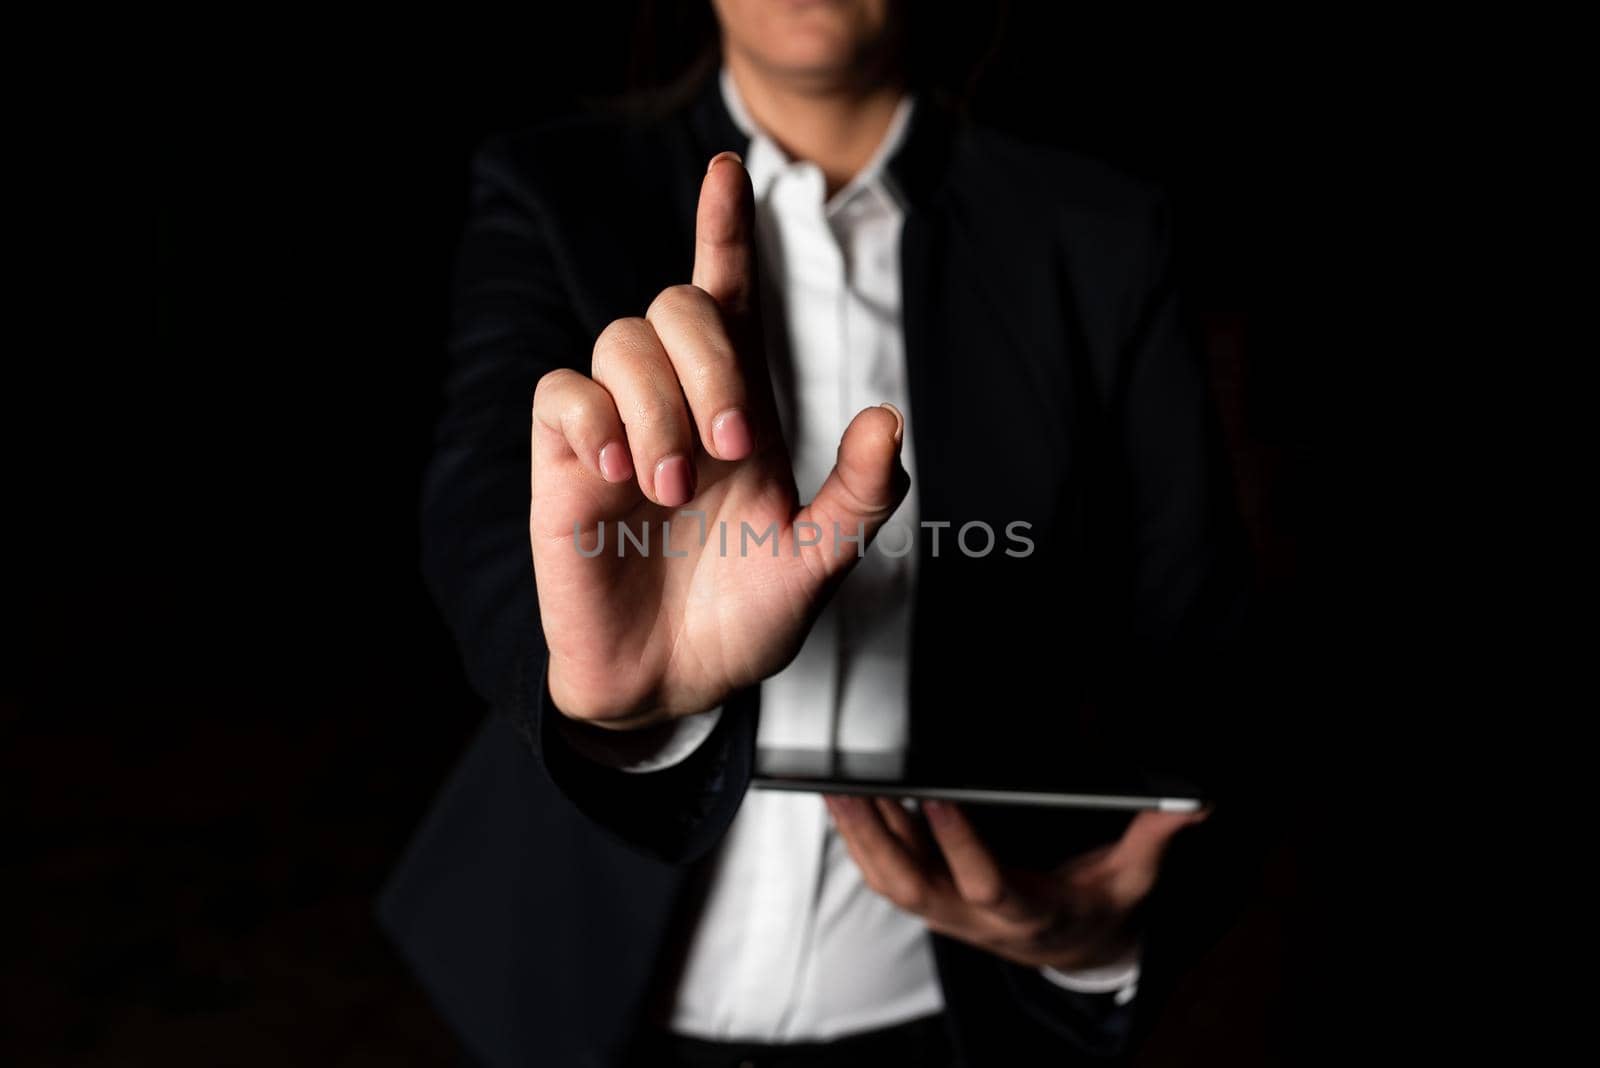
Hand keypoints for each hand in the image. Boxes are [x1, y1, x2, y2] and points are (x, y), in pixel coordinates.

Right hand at [530, 152, 909, 727]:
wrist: (674, 685)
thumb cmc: (745, 616)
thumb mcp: (817, 562)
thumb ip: (859, 495)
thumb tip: (889, 418)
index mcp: (741, 408)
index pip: (730, 296)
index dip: (726, 230)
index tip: (731, 168)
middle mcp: (677, 402)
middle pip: (678, 304)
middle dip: (711, 363)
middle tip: (729, 451)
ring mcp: (616, 427)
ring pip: (619, 339)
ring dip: (657, 405)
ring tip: (669, 487)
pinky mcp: (565, 462)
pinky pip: (561, 392)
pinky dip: (592, 417)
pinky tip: (617, 472)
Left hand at [825, 795, 1206, 971]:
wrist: (1073, 946)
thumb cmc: (1100, 906)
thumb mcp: (1133, 878)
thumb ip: (1155, 839)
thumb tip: (1196, 803)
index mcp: (1028, 913)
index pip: (986, 882)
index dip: (958, 843)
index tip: (937, 794)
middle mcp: (977, 921)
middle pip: (913, 886)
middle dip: (880, 837)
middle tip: (856, 785)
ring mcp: (946, 915)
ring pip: (888, 881)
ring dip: (859, 836)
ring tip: (836, 785)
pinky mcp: (930, 903)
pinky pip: (884, 876)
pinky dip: (860, 841)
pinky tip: (845, 804)